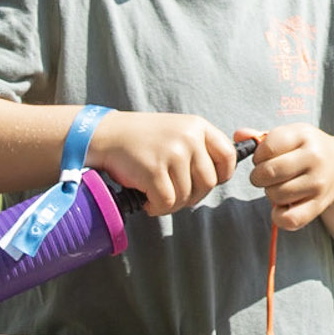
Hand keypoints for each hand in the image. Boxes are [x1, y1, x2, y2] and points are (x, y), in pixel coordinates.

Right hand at [88, 112, 236, 216]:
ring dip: (172, 204)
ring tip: (156, 195)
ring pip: (187, 196)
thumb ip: (199, 148)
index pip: (228, 156)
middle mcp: (189, 137)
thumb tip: (220, 177)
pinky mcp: (154, 170)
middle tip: (174, 195)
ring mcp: (172, 153)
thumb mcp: (177, 131)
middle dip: (193, 196)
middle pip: (209, 182)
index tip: (204, 183)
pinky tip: (147, 200)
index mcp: (197, 126)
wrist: (105, 135)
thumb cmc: (142, 140)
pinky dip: (157, 208)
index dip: (221, 176)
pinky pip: (167, 202)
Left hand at [242, 124, 333, 232]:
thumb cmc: (305, 150)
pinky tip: (283, 206)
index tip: (263, 158)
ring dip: (270, 193)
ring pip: (276, 195)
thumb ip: (261, 137)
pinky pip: (289, 218)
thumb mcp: (289, 136)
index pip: (268, 147)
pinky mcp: (319, 205)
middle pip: (268, 173)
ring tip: (279, 186)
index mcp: (304, 135)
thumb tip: (238, 136)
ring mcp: (318, 183)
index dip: (258, 156)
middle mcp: (314, 157)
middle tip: (266, 176)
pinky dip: (279, 216)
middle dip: (259, 177)